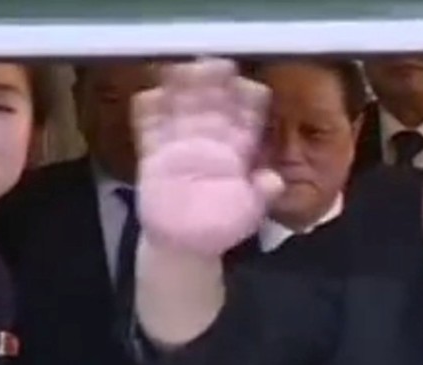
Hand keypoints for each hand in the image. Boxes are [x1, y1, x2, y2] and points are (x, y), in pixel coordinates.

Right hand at [133, 58, 283, 256]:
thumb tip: (274, 180)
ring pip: (182, 110)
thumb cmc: (222, 225)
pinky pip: (150, 129)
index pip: (245, 122)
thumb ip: (261, 194)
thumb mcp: (249, 212)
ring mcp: (180, 146)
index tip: (251, 85)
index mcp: (237, 153)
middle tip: (216, 62)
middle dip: (215, 84)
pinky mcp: (153, 156)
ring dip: (181, 89)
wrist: (186, 244)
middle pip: (213, 107)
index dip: (248, 103)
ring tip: (182, 67)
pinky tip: (149, 93)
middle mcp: (210, 143)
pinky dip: (148, 112)